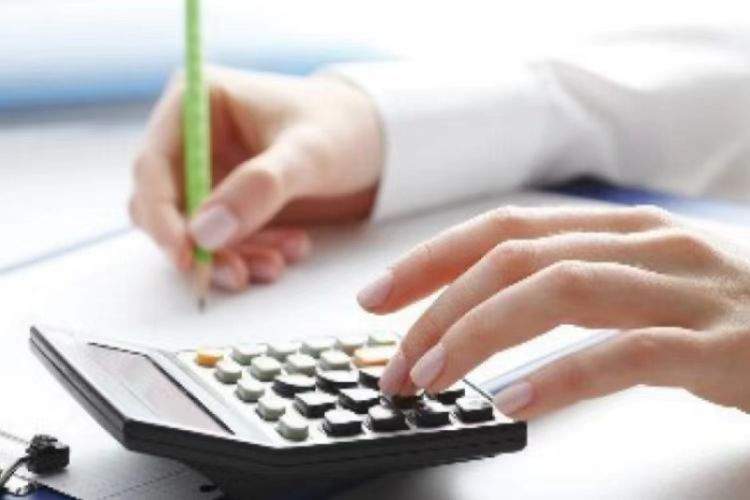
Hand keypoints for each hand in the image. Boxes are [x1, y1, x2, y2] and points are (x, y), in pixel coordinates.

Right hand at [129, 66, 381, 289]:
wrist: (377, 144)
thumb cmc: (344, 128)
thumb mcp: (308, 154)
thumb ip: (259, 187)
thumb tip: (204, 232)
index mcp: (195, 101)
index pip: (153, 165)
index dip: (161, 215)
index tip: (185, 255)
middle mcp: (193, 138)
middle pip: (164, 205)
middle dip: (200, 245)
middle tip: (238, 273)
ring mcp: (209, 172)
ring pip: (193, 231)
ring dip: (228, 256)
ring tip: (276, 265)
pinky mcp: (229, 201)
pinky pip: (222, 241)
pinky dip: (249, 254)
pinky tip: (290, 251)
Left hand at [359, 205, 749, 418]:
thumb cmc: (724, 311)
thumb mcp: (642, 279)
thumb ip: (571, 281)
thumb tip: (477, 307)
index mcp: (619, 229)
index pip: (502, 229)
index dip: (431, 259)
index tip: (376, 297)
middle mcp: (646, 244)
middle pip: (515, 255)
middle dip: (439, 304)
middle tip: (394, 358)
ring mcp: (684, 291)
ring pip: (559, 289)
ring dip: (480, 332)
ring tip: (432, 376)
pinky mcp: (719, 346)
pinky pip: (625, 353)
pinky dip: (560, 376)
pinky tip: (513, 401)